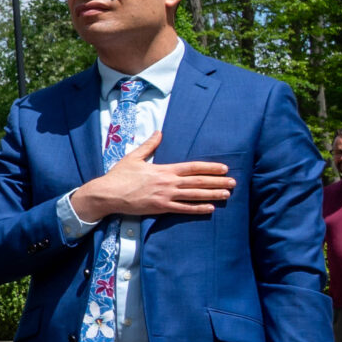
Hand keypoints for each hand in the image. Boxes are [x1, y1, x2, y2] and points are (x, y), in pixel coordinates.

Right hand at [72, 133, 233, 223]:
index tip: (224, 168)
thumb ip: (149, 145)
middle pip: (198, 181)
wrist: (107, 194)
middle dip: (217, 182)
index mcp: (163, 169)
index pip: (192, 167)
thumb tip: (159, 132)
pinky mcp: (160, 208)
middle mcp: (168, 182)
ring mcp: (165, 196)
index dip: (210, 168)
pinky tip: (209, 208)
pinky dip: (197, 208)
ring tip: (227, 195)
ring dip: (212, 195)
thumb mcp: (133, 157)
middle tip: (233, 183)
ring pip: (194, 195)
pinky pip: (183, 209)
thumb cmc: (119, 176)